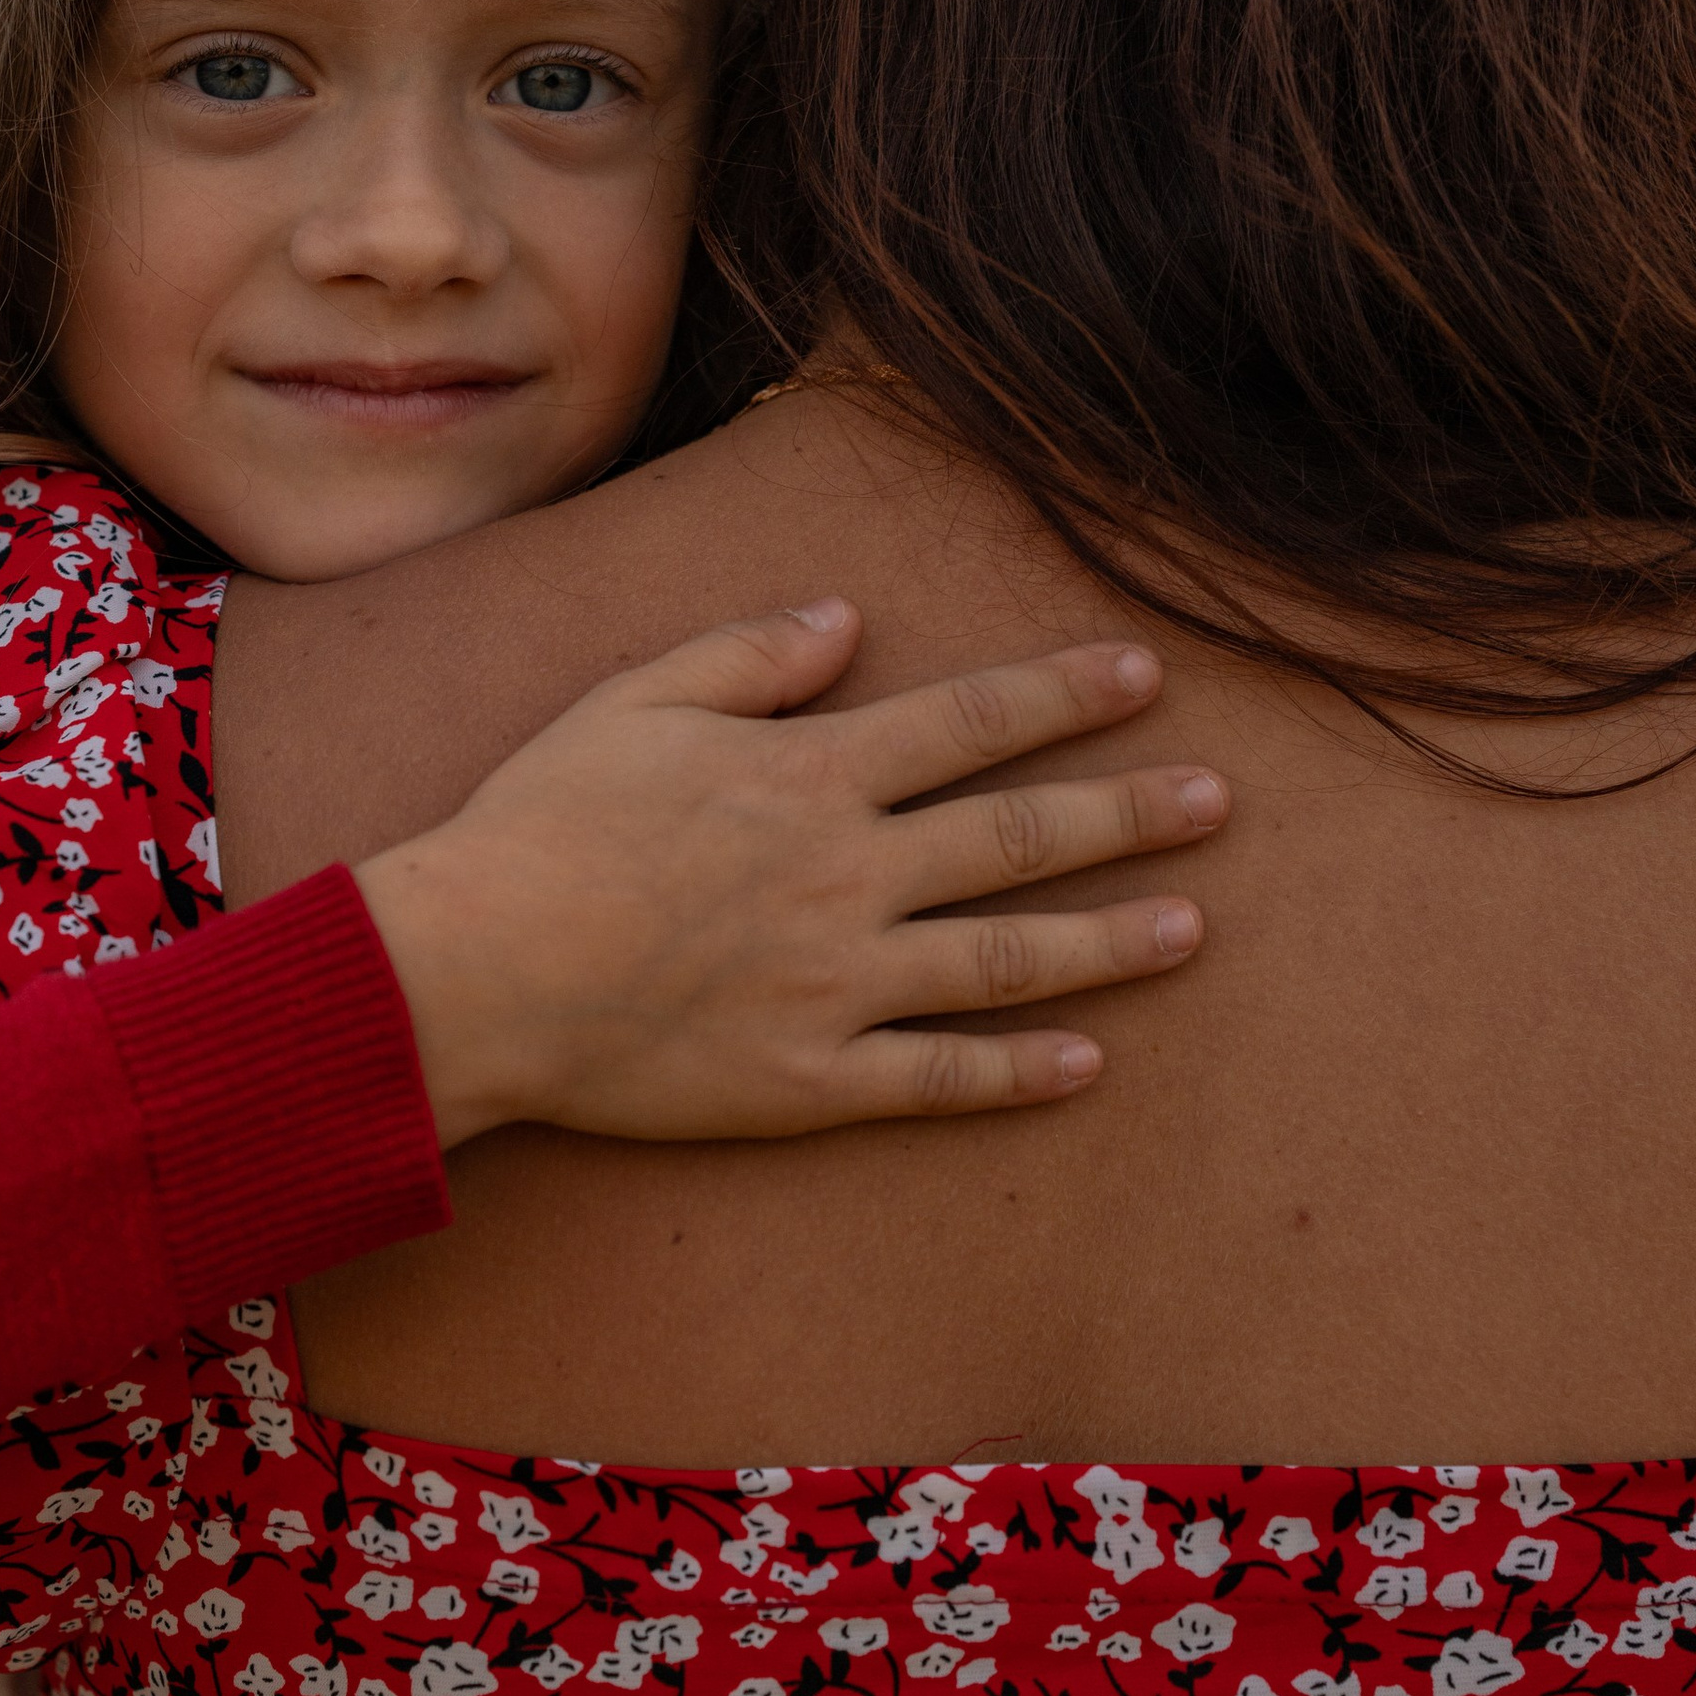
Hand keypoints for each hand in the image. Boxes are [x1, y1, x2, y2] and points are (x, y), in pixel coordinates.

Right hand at [354, 602, 1224, 1149]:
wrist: (477, 972)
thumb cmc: (540, 826)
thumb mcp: (632, 701)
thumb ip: (746, 656)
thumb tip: (845, 617)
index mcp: (809, 774)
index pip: (969, 722)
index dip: (1063, 694)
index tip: (1144, 675)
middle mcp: (847, 874)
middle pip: (1018, 836)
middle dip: (1128, 812)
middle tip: (1219, 801)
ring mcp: (838, 983)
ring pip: (1006, 958)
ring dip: (1109, 939)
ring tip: (1192, 927)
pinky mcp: (810, 1078)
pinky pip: (939, 1075)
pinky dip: (1019, 1071)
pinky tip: (1089, 1062)